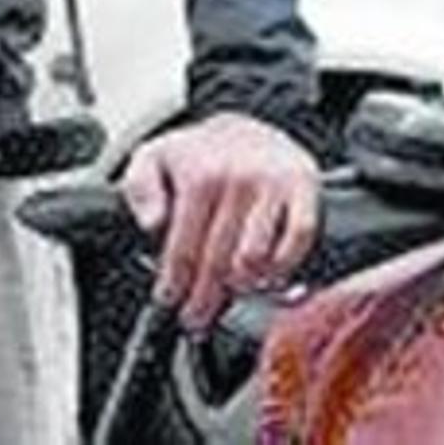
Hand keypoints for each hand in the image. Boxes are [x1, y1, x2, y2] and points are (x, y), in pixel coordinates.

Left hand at [119, 111, 319, 332]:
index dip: (174, 283)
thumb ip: (140, 188)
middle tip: (195, 318)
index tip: (169, 303)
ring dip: (241, 286)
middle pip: (218, 261)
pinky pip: (298, 239)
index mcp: (199, 174)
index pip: (183, 247)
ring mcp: (272, 184)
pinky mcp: (303, 187)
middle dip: (203, 298)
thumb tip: (151, 223)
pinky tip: (267, 277)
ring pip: (256, 258)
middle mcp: (237, 179)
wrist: (246, 126)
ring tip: (227, 296)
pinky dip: (284, 265)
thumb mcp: (153, 158)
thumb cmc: (199, 153)